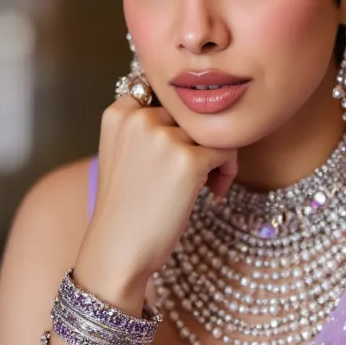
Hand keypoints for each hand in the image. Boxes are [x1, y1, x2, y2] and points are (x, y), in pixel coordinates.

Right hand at [76, 96, 236, 295]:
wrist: (118, 250)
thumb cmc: (126, 208)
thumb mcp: (122, 154)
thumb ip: (146, 127)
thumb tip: (195, 109)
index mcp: (118, 112)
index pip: (165, 95)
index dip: (180, 121)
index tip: (180, 148)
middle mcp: (139, 117)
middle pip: (190, 114)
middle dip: (199, 140)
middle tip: (200, 174)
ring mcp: (163, 138)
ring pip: (211, 130)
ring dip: (217, 156)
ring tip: (209, 185)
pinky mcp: (188, 160)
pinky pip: (226, 151)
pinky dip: (227, 171)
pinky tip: (214, 193)